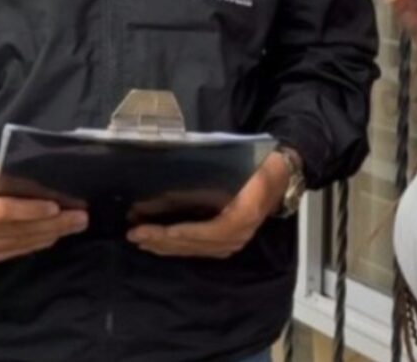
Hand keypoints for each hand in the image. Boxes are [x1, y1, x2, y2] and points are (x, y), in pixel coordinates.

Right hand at [0, 158, 88, 269]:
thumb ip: (11, 178)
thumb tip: (47, 188)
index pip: (1, 211)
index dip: (30, 211)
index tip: (57, 207)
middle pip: (14, 230)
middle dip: (52, 225)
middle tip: (80, 217)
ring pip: (16, 244)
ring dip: (49, 235)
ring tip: (74, 225)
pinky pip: (10, 253)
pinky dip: (34, 244)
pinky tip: (52, 236)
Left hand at [127, 151, 290, 257]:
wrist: (281, 177)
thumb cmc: (259, 166)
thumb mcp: (238, 168)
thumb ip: (208, 183)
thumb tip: (169, 192)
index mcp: (243, 216)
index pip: (209, 231)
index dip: (183, 233)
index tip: (159, 230)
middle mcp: (239, 235)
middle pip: (197, 243)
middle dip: (164, 241)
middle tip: (135, 234)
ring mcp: (236, 241)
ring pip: (196, 249)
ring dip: (167, 245)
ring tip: (142, 239)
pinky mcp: (230, 242)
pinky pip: (201, 249)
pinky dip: (179, 246)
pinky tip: (162, 243)